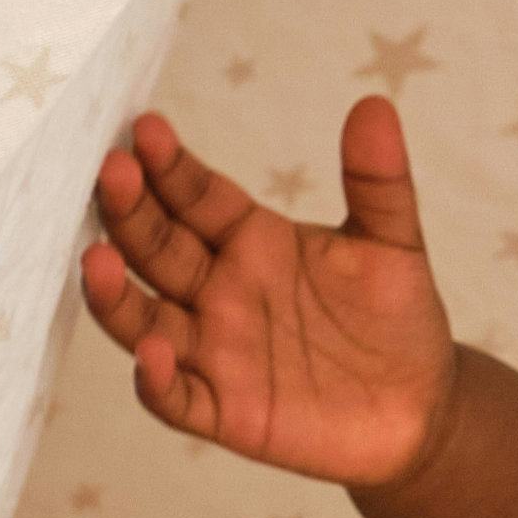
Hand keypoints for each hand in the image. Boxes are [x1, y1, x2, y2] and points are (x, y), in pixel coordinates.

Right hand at [76, 102, 464, 488]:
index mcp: (250, 240)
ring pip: (145, 318)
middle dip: (131, 211)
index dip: (170, 167)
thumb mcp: (393, 242)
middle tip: (112, 170)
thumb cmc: (395, 317)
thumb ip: (379, 181)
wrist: (421, 406)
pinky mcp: (225, 412)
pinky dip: (156, 379)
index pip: (197, 197)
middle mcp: (218, 291)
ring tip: (96, 259)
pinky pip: (176, 397)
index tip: (144, 129)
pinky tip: (151, 352)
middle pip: (159, 247)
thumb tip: (374, 105)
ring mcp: (215, 352)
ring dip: (115, 293)